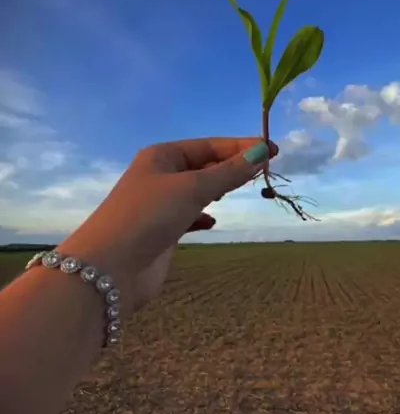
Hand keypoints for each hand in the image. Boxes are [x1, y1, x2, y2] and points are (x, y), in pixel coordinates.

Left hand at [59, 137, 277, 313]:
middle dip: (231, 166)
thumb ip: (228, 173)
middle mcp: (160, 176)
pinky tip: (212, 220)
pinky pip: (189, 216)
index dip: (241, 146)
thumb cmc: (148, 217)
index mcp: (162, 155)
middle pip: (204, 165)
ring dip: (219, 190)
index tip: (273, 150)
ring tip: (243, 190)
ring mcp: (160, 205)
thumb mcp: (192, 189)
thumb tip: (260, 152)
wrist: (111, 268)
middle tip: (265, 170)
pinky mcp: (161, 232)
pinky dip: (203, 215)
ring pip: (197, 190)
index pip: (209, 145)